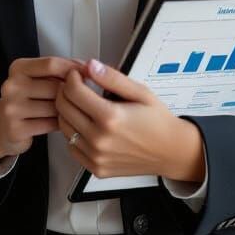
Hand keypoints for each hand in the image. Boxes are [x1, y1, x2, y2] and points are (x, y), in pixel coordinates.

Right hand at [0, 56, 86, 166]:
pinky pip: (49, 124)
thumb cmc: (27, 99)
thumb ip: (59, 70)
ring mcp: (11, 108)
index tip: (88, 73)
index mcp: (18, 68)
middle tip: (82, 97)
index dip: (73, 68)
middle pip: (55, 87)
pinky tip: (61, 122)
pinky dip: (60, 123)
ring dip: (67, 109)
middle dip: (72, 93)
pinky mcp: (15, 129)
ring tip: (70, 110)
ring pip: (54, 107)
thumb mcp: (37, 78)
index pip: (51, 64)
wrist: (1, 127)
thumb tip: (87, 68)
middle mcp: (11, 86)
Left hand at [56, 58, 204, 180]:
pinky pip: (71, 147)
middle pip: (63, 108)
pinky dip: (73, 133)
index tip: (78, 73)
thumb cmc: (157, 121)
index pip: (73, 91)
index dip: (72, 77)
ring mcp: (96, 157)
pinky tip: (86, 124)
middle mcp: (100, 140)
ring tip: (81, 103)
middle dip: (65, 90)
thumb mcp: (140, 92)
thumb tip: (90, 65)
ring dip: (67, 111)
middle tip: (76, 85)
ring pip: (64, 127)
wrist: (171, 151)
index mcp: (111, 117)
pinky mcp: (96, 168)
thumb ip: (113, 78)